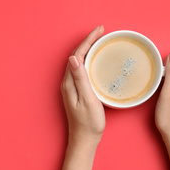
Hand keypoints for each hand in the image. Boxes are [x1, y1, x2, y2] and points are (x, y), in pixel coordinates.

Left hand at [61, 26, 104, 144]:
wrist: (84, 139)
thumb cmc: (89, 123)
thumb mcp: (88, 99)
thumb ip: (81, 78)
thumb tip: (74, 57)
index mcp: (69, 83)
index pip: (78, 55)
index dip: (88, 40)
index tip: (100, 30)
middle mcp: (67, 83)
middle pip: (77, 56)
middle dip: (88, 41)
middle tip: (102, 31)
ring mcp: (70, 87)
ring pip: (79, 62)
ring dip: (88, 49)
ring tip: (100, 41)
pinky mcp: (75, 91)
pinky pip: (81, 69)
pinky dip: (88, 60)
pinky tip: (96, 60)